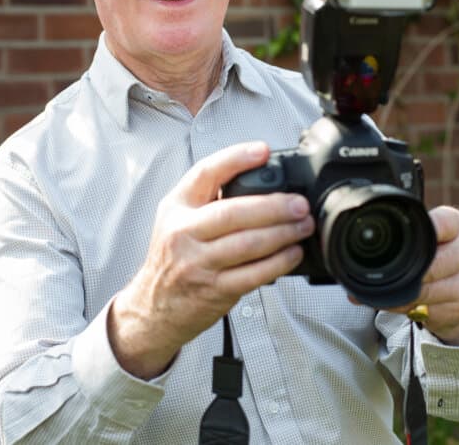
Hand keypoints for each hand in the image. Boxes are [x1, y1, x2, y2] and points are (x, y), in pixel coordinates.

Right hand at [108, 141, 313, 377]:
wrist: (154, 307)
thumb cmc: (174, 258)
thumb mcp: (178, 218)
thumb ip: (209, 198)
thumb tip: (261, 178)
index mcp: (176, 207)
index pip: (205, 173)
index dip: (235, 159)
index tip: (262, 151)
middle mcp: (183, 232)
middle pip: (234, 212)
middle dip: (274, 206)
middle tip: (300, 204)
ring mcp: (198, 263)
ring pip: (248, 244)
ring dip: (283, 233)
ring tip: (303, 226)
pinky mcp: (214, 290)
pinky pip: (254, 274)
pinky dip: (279, 262)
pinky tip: (293, 253)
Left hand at [383, 206, 458, 344]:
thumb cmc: (437, 257)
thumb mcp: (426, 239)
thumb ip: (401, 240)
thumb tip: (350, 265)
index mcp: (454, 224)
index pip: (440, 223)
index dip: (422, 231)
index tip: (405, 241)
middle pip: (430, 263)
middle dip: (405, 273)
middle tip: (384, 273)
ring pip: (424, 289)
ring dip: (399, 294)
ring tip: (385, 291)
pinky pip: (424, 307)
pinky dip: (404, 307)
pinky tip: (399, 303)